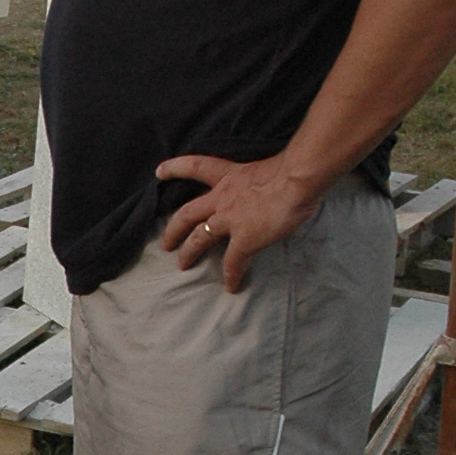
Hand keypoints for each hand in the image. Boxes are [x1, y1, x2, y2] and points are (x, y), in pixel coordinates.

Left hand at [156, 152, 319, 289]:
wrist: (297, 180)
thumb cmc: (292, 169)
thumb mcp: (269, 169)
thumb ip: (263, 182)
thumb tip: (275, 190)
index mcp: (229, 176)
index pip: (196, 167)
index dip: (176, 169)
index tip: (159, 172)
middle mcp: (223, 198)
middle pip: (187, 214)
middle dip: (173, 229)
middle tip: (165, 244)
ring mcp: (230, 220)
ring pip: (199, 238)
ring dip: (189, 252)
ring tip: (182, 265)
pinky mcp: (244, 240)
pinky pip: (232, 263)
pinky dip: (231, 276)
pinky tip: (231, 287)